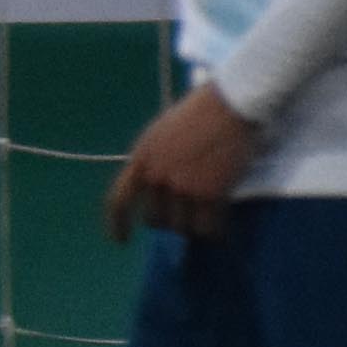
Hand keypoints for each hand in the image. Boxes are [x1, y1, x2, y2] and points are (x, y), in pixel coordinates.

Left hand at [108, 85, 261, 243]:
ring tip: (207, 219)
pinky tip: (221, 230)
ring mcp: (182, 187)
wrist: (229, 106)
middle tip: (187, 217)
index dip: (117, 224)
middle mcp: (157, 176)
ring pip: (183, 228)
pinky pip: (208, 228)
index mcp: (141, 159)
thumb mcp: (160, 135)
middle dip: (170, 222)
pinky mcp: (209, 193)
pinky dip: (215, 232)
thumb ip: (154, 162)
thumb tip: (156, 189)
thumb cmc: (199, 114)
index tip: (121, 241)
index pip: (118, 200)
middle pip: (156, 220)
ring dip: (194, 228)